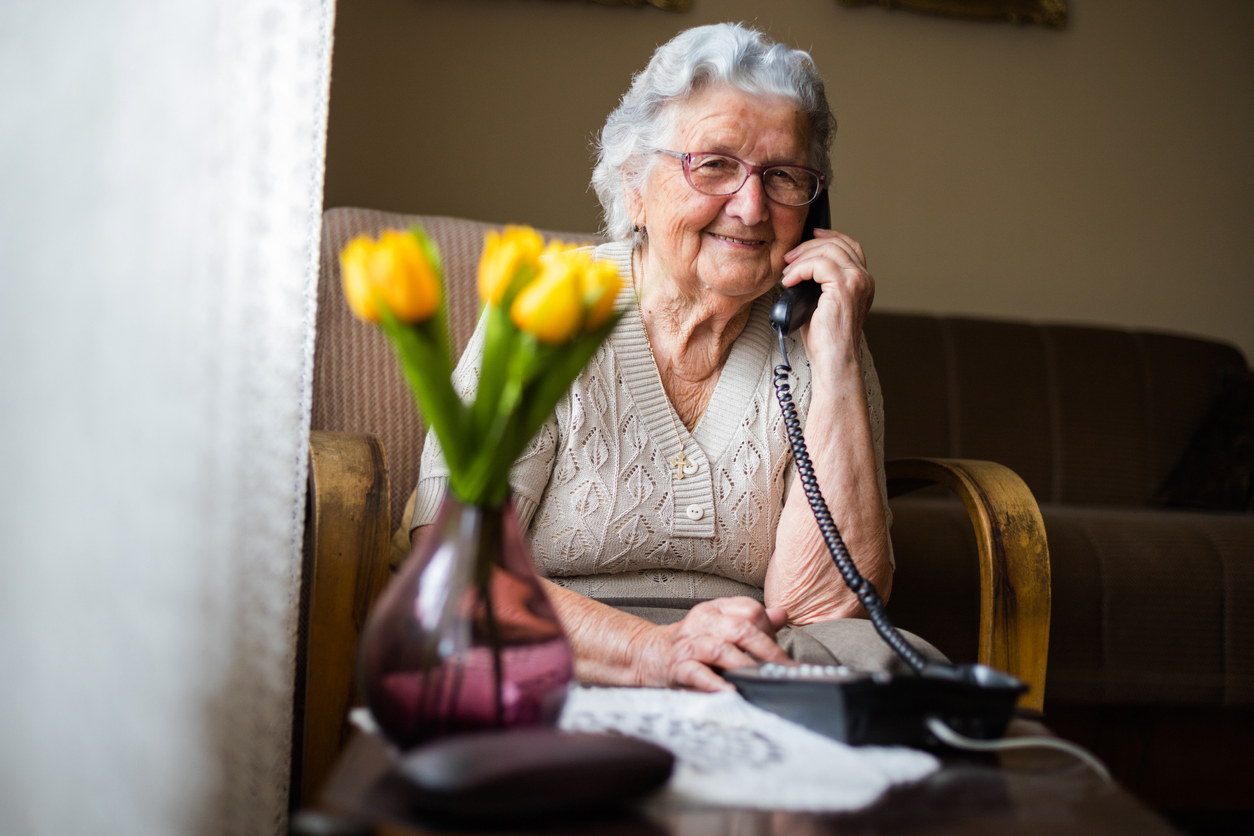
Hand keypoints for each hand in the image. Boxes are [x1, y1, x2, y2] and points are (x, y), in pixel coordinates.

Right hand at [635, 597, 790, 691]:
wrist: (646, 654)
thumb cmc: (690, 642)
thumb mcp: (719, 626)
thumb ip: (750, 621)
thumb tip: (781, 614)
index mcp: (716, 609)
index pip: (750, 610)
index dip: (769, 630)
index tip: (779, 652)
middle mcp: (703, 622)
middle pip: (741, 628)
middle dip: (767, 650)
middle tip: (784, 670)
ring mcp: (689, 644)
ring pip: (721, 649)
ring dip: (745, 665)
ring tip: (762, 680)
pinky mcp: (677, 666)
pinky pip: (696, 673)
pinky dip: (714, 683)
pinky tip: (730, 691)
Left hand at [780, 229, 874, 368]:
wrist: (834, 360)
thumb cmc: (826, 340)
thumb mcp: (823, 304)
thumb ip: (819, 283)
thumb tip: (797, 267)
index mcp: (862, 282)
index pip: (850, 246)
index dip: (830, 236)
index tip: (810, 235)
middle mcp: (864, 279)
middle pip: (838, 244)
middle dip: (809, 245)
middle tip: (789, 257)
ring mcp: (856, 281)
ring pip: (828, 250)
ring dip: (802, 257)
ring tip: (787, 272)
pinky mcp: (843, 288)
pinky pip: (819, 263)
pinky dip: (800, 269)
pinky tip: (789, 281)